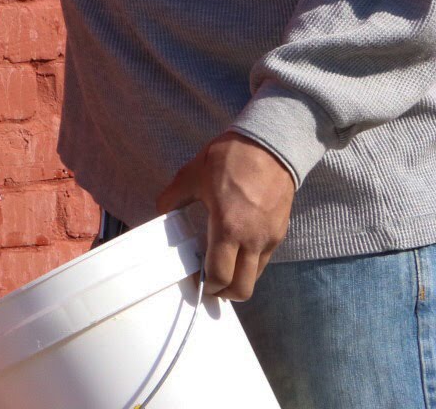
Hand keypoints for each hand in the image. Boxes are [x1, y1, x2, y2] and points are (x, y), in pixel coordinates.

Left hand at [156, 132, 295, 301]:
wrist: (270, 146)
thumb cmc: (229, 159)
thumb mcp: (192, 175)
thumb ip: (172, 198)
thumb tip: (160, 212)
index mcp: (228, 228)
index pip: (220, 275)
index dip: (206, 285)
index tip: (194, 281)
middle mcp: (253, 240)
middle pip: (243, 289)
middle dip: (224, 293)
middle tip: (208, 284)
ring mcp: (270, 238)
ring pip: (255, 276)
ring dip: (238, 279)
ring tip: (221, 267)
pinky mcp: (280, 232)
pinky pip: (264, 260)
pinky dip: (249, 264)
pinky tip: (235, 250)